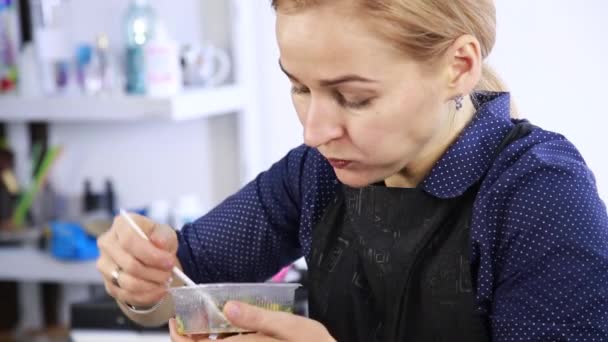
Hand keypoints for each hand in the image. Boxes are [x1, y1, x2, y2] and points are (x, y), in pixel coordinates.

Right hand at [96, 213, 177, 306]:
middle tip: (169, 274)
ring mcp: (105, 265)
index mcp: (121, 225)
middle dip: (154, 272)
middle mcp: (107, 243)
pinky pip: (126, 295)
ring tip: (165, 282)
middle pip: (129, 264)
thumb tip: (158, 242)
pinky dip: (146, 296)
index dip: (151, 255)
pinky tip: (158, 291)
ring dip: (151, 285)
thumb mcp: (166, 234)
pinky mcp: (108, 284)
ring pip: (127, 282)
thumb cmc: (157, 241)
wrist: (152, 256)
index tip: (169, 262)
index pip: (129, 241)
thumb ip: (164, 236)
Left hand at [169, 301, 335, 341]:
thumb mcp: (292, 328)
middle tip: (191, 317)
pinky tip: (233, 329)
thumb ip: (259, 319)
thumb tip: (229, 307)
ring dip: (210, 339)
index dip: (181, 338)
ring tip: (212, 319)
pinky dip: (227, 341)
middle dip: (194, 337)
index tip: (176, 321)